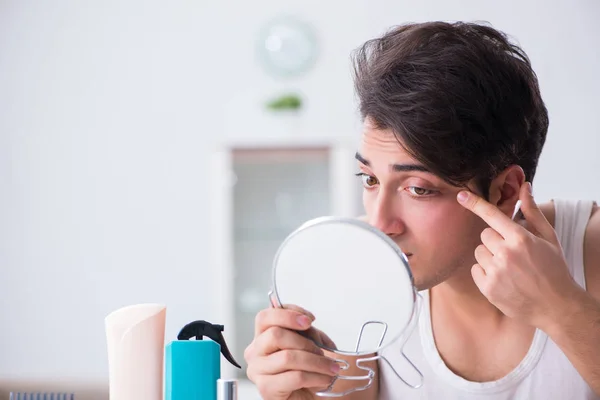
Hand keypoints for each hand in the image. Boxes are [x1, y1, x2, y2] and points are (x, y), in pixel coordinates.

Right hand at [244, 305, 339, 399]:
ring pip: (287, 357)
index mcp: (261, 337)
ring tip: (330, 368)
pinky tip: (324, 379)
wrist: (307, 397)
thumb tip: (307, 324)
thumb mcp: (308, 343)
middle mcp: (254, 352)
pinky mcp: (266, 388)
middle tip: (323, 352)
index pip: (265, 317)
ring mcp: (257, 371)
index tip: (310, 320)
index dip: (288, 314)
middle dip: (306, 342)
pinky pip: (295, 377)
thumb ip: (305, 331)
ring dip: (316, 362)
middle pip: (275, 334)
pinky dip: (315, 377)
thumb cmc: (306, 369)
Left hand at [457, 182, 580, 329]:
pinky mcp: (487, 287)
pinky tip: (503, 280)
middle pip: (484, 235)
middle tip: (513, 254)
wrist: (556, 307)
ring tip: (509, 268)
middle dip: (495, 241)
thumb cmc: (553, 269)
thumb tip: (524, 187)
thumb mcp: (548, 238)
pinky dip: (485, 273)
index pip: (492, 216)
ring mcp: (495, 271)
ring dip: (489, 256)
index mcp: (521, 238)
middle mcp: (506, 253)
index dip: (475, 204)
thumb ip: (532, 211)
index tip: (460, 195)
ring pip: (478, 251)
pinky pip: (475, 269)